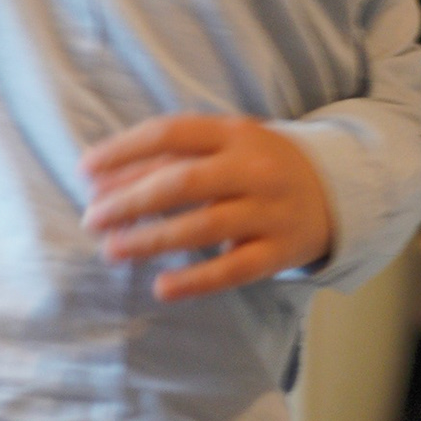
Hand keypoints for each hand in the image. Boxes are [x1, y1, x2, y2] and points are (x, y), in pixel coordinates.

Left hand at [81, 114, 333, 300]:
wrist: (335, 192)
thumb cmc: (257, 166)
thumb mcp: (223, 146)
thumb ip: (169, 159)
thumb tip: (100, 181)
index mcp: (234, 133)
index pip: (170, 135)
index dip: (123, 151)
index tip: (85, 171)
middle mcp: (254, 169)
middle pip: (183, 183)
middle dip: (130, 201)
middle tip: (92, 220)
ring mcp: (270, 211)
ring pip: (204, 227)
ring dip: (152, 240)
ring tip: (112, 250)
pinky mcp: (280, 252)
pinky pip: (234, 270)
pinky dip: (196, 280)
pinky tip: (162, 287)